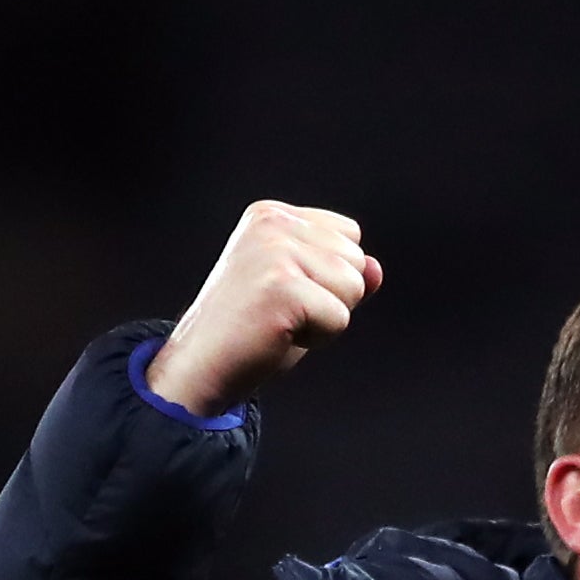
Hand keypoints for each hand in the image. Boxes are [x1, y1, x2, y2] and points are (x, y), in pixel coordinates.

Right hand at [142, 200, 381, 416]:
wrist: (203, 364)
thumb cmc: (250, 330)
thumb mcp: (302, 293)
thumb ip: (341, 275)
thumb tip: (376, 268)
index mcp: (273, 215)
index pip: (351, 236)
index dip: (332, 276)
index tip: (287, 292)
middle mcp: (272, 223)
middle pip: (357, 261)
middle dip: (332, 297)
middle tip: (282, 311)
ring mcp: (274, 251)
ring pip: (354, 287)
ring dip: (326, 319)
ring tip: (281, 321)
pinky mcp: (281, 285)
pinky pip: (340, 318)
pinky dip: (318, 338)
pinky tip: (279, 334)